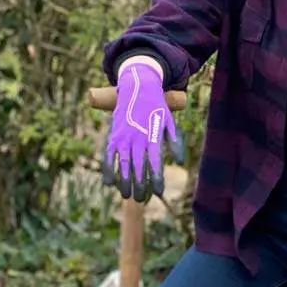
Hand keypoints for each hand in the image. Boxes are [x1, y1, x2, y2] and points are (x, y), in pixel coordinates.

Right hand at [101, 58, 181, 201]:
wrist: (137, 87)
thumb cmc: (157, 106)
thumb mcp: (169, 121)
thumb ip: (175, 141)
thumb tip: (178, 161)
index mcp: (153, 135)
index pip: (155, 162)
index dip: (156, 178)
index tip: (157, 192)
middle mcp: (137, 138)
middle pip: (138, 167)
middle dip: (140, 185)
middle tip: (142, 200)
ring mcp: (123, 137)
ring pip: (123, 164)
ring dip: (125, 182)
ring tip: (127, 196)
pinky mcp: (113, 135)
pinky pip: (108, 156)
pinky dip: (108, 170)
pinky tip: (109, 184)